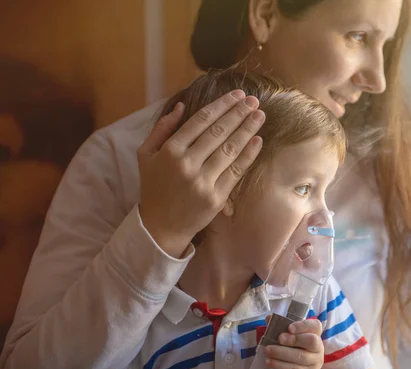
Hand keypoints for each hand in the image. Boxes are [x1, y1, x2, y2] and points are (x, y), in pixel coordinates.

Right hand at [137, 90, 264, 256]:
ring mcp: (202, 181)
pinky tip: (257, 141)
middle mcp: (186, 164)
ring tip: (259, 115)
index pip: (200, 121)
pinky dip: (248, 155)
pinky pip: (236, 171)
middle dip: (238, 113)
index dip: (221, 106)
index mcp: (170, 150)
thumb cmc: (154, 187)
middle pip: (218, 132)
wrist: (160, 226)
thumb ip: (161, 128)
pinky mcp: (216, 197)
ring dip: (247, 129)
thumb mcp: (146, 155)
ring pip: (229, 149)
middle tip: (253, 101)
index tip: (236, 95)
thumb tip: (180, 105)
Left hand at [264, 318, 323, 368]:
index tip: (289, 327)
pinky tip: (269, 362)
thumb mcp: (287, 343)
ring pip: (301, 356)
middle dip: (294, 339)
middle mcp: (318, 348)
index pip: (315, 326)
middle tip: (279, 338)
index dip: (303, 325)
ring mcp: (314, 363)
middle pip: (312, 340)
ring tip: (267, 350)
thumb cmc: (292, 357)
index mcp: (314, 336)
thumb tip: (269, 318)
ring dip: (282, 352)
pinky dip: (280, 365)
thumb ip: (279, 329)